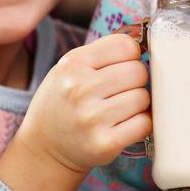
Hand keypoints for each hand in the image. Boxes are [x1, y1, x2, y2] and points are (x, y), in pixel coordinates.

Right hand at [17, 32, 150, 175]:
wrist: (44, 147)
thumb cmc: (64, 102)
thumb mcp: (70, 68)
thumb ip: (103, 53)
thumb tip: (145, 43)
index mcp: (72, 64)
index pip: (126, 45)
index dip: (130, 56)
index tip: (122, 67)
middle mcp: (80, 89)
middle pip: (138, 71)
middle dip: (135, 81)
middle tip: (120, 92)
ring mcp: (92, 118)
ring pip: (143, 97)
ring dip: (138, 104)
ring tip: (118, 110)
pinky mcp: (105, 144)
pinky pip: (144, 123)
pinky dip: (140, 124)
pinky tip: (124, 125)